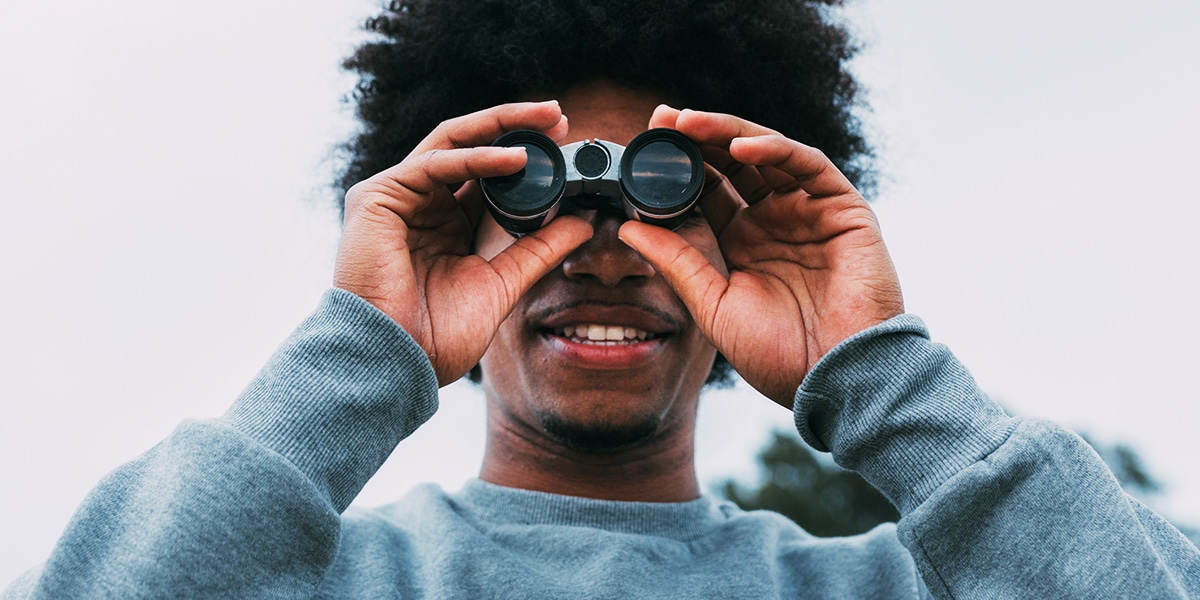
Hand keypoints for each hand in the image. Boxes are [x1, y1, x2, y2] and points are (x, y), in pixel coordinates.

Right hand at [334, 101, 592, 384]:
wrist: (394, 362)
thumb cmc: (434, 336)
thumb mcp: (501, 284)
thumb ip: (537, 251)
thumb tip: (583, 223)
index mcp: (444, 223)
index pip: (485, 174)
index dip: (525, 157)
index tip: (565, 145)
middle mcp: (419, 203)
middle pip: (469, 147)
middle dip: (515, 126)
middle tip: (559, 115)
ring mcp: (395, 197)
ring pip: (452, 142)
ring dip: (501, 128)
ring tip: (547, 122)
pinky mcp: (377, 197)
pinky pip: (435, 163)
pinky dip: (477, 157)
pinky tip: (516, 158)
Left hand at [618, 107, 903, 406]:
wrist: (836, 380)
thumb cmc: (779, 355)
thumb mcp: (713, 305)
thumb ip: (677, 263)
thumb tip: (628, 227)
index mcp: (744, 242)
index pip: (708, 189)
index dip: (678, 165)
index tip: (642, 146)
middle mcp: (775, 220)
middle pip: (733, 164)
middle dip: (697, 138)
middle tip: (660, 120)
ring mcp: (810, 211)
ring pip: (766, 154)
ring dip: (728, 132)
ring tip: (688, 123)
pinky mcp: (844, 208)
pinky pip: (808, 165)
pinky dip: (775, 149)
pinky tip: (740, 146)